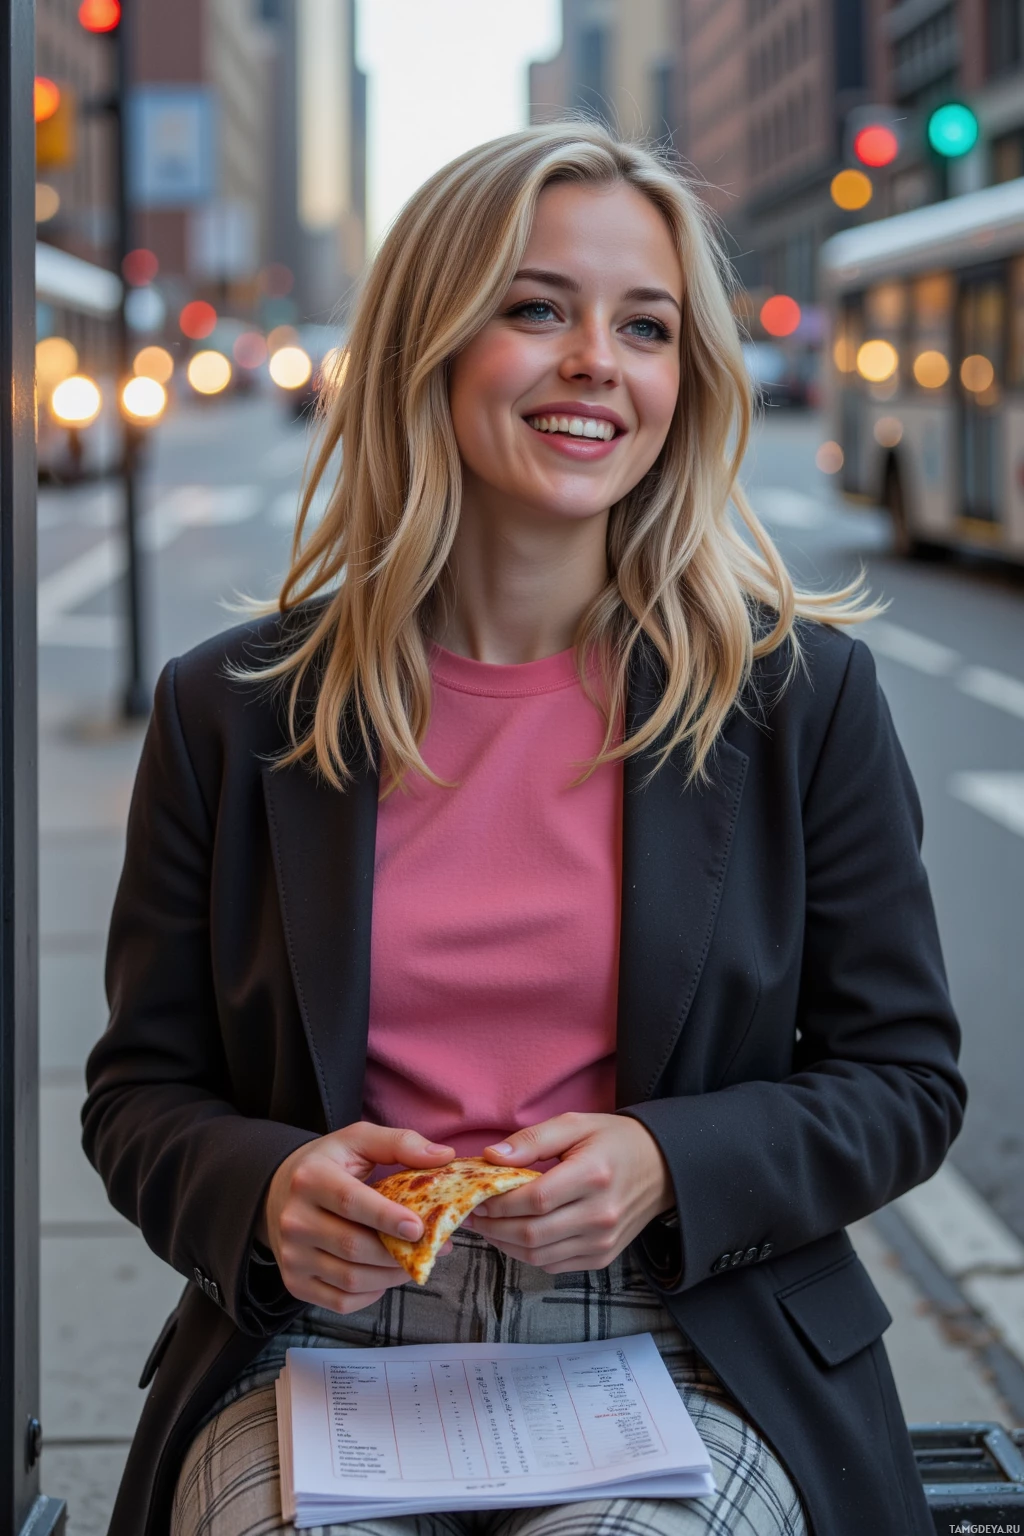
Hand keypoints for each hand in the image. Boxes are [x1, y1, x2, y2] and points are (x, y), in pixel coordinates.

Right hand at [259, 1123, 454, 1312]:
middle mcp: (295, 1220)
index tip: (418, 1228)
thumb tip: (444, 1156)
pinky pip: (342, 1301)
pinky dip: (372, 1293)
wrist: (280, 1192)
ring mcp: (292, 1256)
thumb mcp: (358, 1141)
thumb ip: (400, 1143)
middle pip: (353, 1246)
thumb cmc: (329, 1165)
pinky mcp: (296, 1283)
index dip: (386, 1218)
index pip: (350, 1202)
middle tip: (434, 1248)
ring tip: (415, 1262)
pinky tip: (385, 1275)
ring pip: (350, 1279)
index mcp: (310, 1178)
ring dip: (391, 1276)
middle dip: (399, 1253)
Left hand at [465, 1113, 672, 1272]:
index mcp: (593, 1175)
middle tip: (474, 1214)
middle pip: (532, 1233)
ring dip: (505, 1245)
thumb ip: (531, 1139)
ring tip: (489, 1226)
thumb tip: (491, 1157)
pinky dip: (528, 1255)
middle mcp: (600, 1215)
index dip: (499, 1202)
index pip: (535, 1199)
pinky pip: (554, 1265)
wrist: (661, 1167)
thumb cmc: (613, 1141)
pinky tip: (515, 1237)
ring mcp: (602, 1241)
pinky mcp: (602, 1257)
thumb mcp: (575, 1124)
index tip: (478, 1196)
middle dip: (494, 1227)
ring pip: (539, 1256)